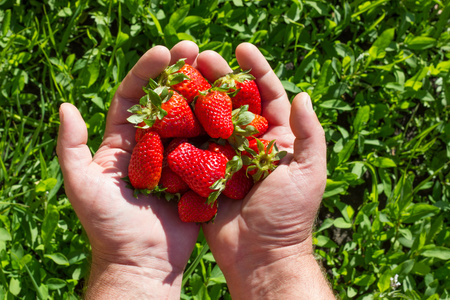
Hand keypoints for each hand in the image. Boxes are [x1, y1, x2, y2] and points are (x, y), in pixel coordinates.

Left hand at [56, 41, 202, 298]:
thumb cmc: (110, 227)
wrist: (143, 262)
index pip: (134, 97)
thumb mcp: (83, 186)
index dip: (146, 73)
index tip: (163, 52)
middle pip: (166, 102)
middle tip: (195, 50)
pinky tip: (234, 107)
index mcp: (124, 143)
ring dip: (202, 94)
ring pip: (191, 120)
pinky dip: (220, 127)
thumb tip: (65, 106)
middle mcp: (152, 145)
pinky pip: (209, 146)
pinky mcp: (198, 174)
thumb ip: (71, 148)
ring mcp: (178, 159)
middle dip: (179, 74)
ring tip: (218, 71)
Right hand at [198, 43, 333, 297]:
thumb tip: (302, 95)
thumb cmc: (289, 215)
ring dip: (197, 96)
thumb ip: (309, 134)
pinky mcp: (204, 174)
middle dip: (219, 76)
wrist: (260, 256)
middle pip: (233, 102)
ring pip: (210, 120)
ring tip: (180, 74)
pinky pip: (192, 146)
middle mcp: (250, 144)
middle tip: (201, 55)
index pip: (267, 96)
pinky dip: (182, 128)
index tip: (241, 48)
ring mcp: (225, 158)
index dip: (256, 69)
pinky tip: (168, 108)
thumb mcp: (309, 172)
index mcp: (277, 140)